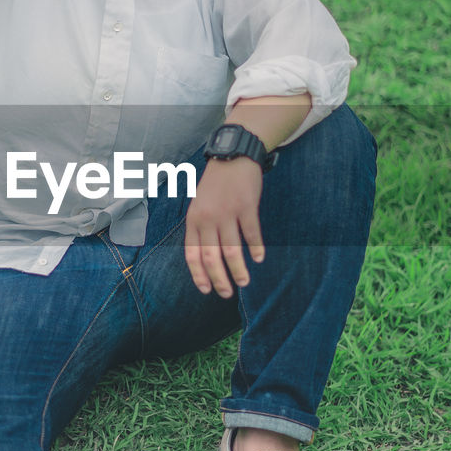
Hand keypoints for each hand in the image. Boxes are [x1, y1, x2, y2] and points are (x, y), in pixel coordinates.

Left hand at [184, 158, 264, 297]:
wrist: (233, 156)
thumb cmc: (216, 184)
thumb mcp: (199, 204)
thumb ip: (201, 228)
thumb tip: (206, 257)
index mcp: (193, 219)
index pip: (192, 255)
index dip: (199, 275)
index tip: (206, 290)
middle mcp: (208, 218)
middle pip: (211, 257)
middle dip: (219, 279)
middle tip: (227, 293)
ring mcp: (227, 213)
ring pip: (232, 250)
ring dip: (238, 270)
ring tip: (244, 282)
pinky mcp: (246, 207)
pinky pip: (251, 234)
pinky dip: (256, 249)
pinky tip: (259, 258)